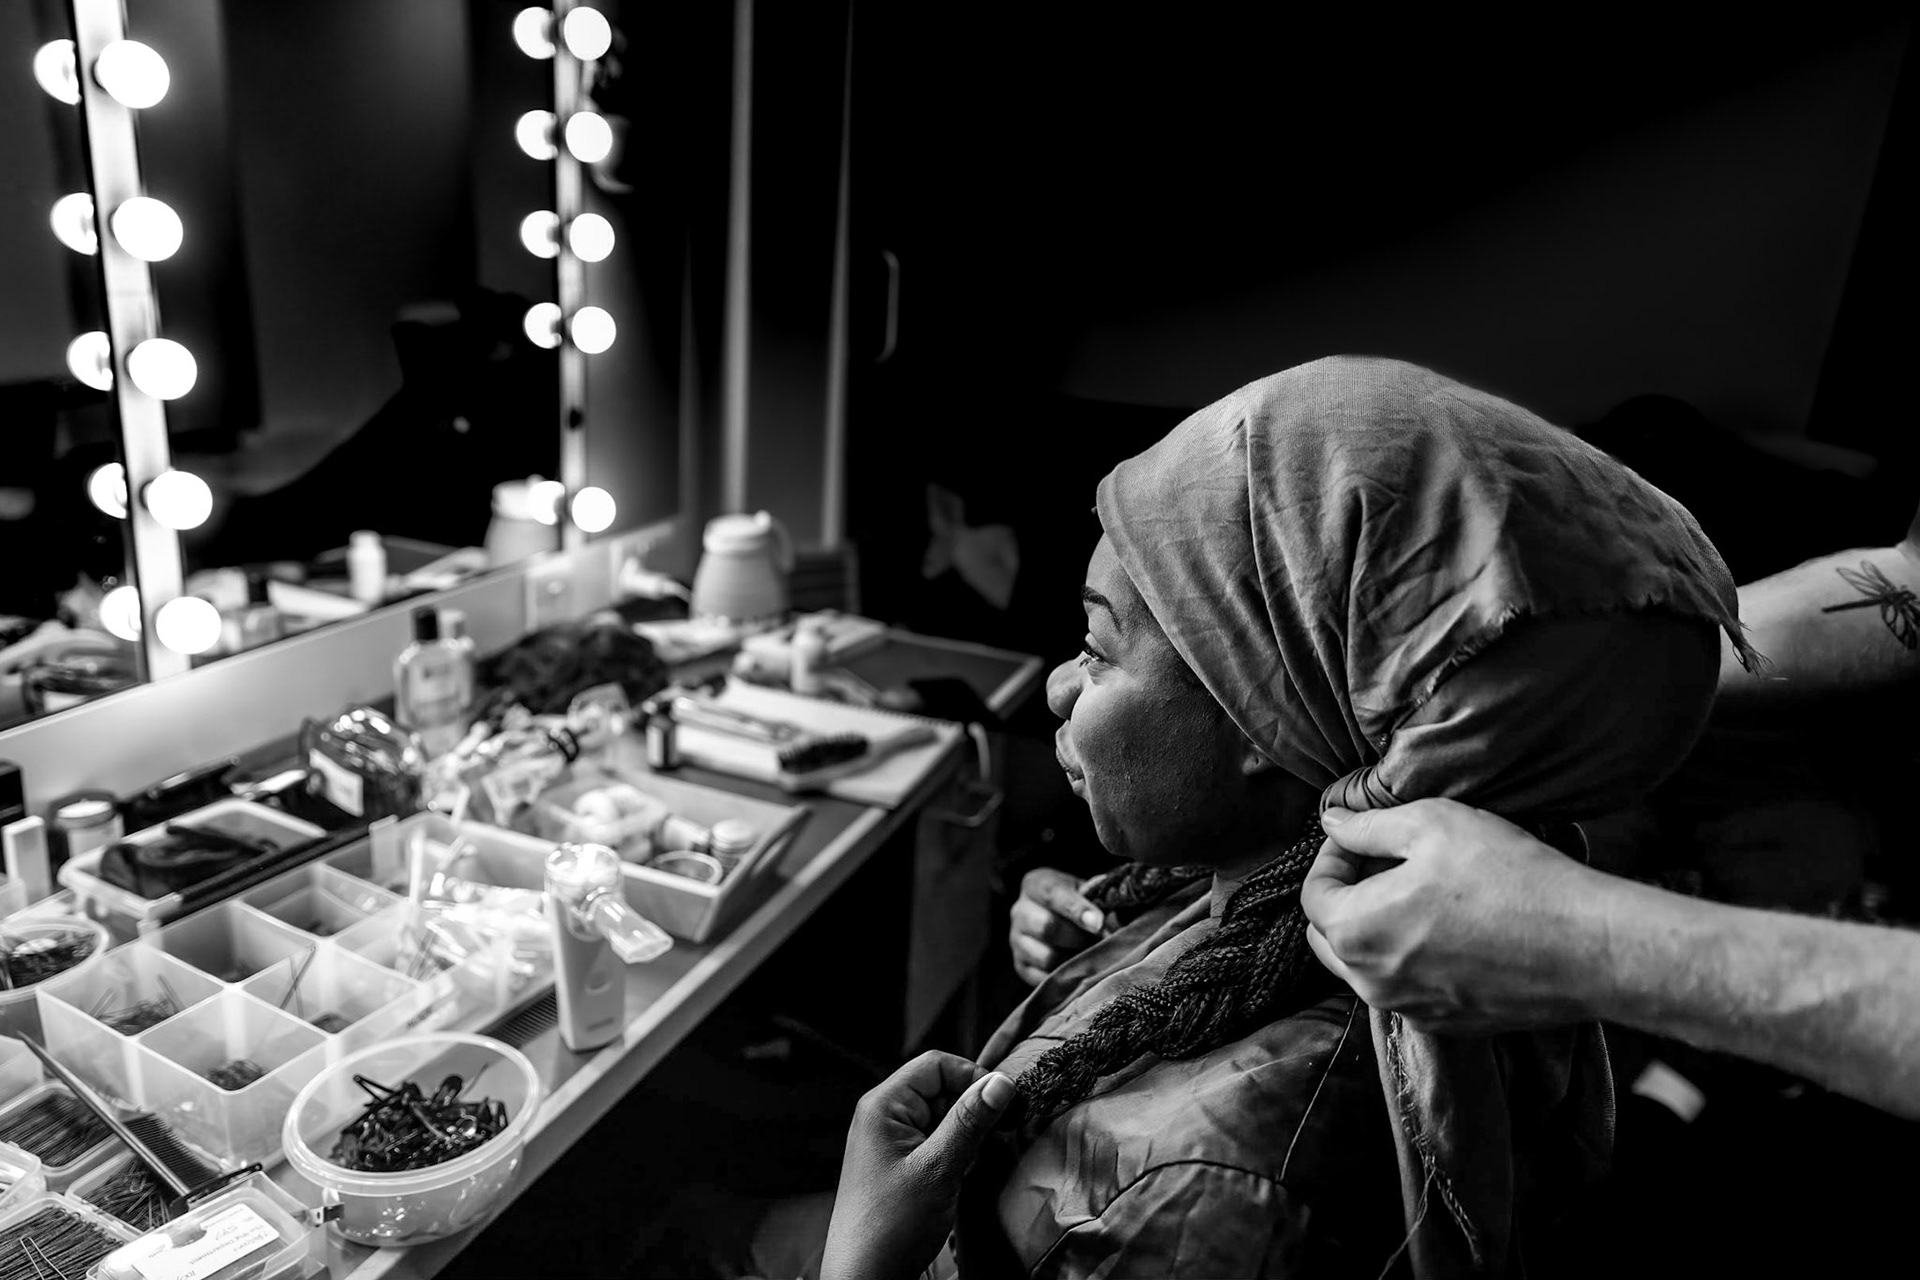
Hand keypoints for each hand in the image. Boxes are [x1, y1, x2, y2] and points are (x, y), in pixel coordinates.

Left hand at [821, 1051, 1017, 1279]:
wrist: (864, 1279)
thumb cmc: (891, 1226)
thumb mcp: (938, 1168)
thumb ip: (970, 1121)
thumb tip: (1002, 1082)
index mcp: (883, 1106)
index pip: (936, 1065)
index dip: (971, 1077)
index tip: (1002, 1104)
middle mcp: (884, 1117)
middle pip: (940, 1089)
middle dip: (969, 1112)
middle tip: (981, 1145)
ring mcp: (892, 1142)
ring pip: (942, 1118)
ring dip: (964, 1137)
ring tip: (963, 1168)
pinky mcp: (901, 1165)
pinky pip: (936, 1143)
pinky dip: (955, 1155)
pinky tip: (956, 1179)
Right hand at [1009, 868, 1113, 985]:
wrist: (1059, 918)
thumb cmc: (1078, 901)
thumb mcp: (1087, 890)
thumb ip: (1098, 899)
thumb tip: (1114, 919)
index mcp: (1037, 884)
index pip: (1054, 894)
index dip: (1077, 909)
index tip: (1098, 923)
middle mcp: (1021, 911)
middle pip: (1048, 928)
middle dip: (1081, 938)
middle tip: (1104, 942)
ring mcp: (1017, 941)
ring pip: (1047, 957)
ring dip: (1075, 960)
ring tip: (1094, 956)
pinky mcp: (1022, 966)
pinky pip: (1045, 979)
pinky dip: (1067, 978)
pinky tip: (1082, 970)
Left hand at [1299, 799, 1605, 1032]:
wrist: (1584, 946)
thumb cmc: (1508, 878)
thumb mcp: (1432, 824)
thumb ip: (1369, 826)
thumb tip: (1332, 823)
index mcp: (1355, 931)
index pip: (1314, 893)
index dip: (1333, 856)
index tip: (1362, 837)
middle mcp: (1370, 982)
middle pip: (1330, 935)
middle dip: (1347, 895)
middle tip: (1385, 862)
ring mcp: (1408, 1009)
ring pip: (1366, 966)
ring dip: (1376, 928)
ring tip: (1420, 891)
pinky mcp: (1446, 1024)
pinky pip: (1406, 987)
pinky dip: (1410, 958)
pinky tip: (1450, 927)